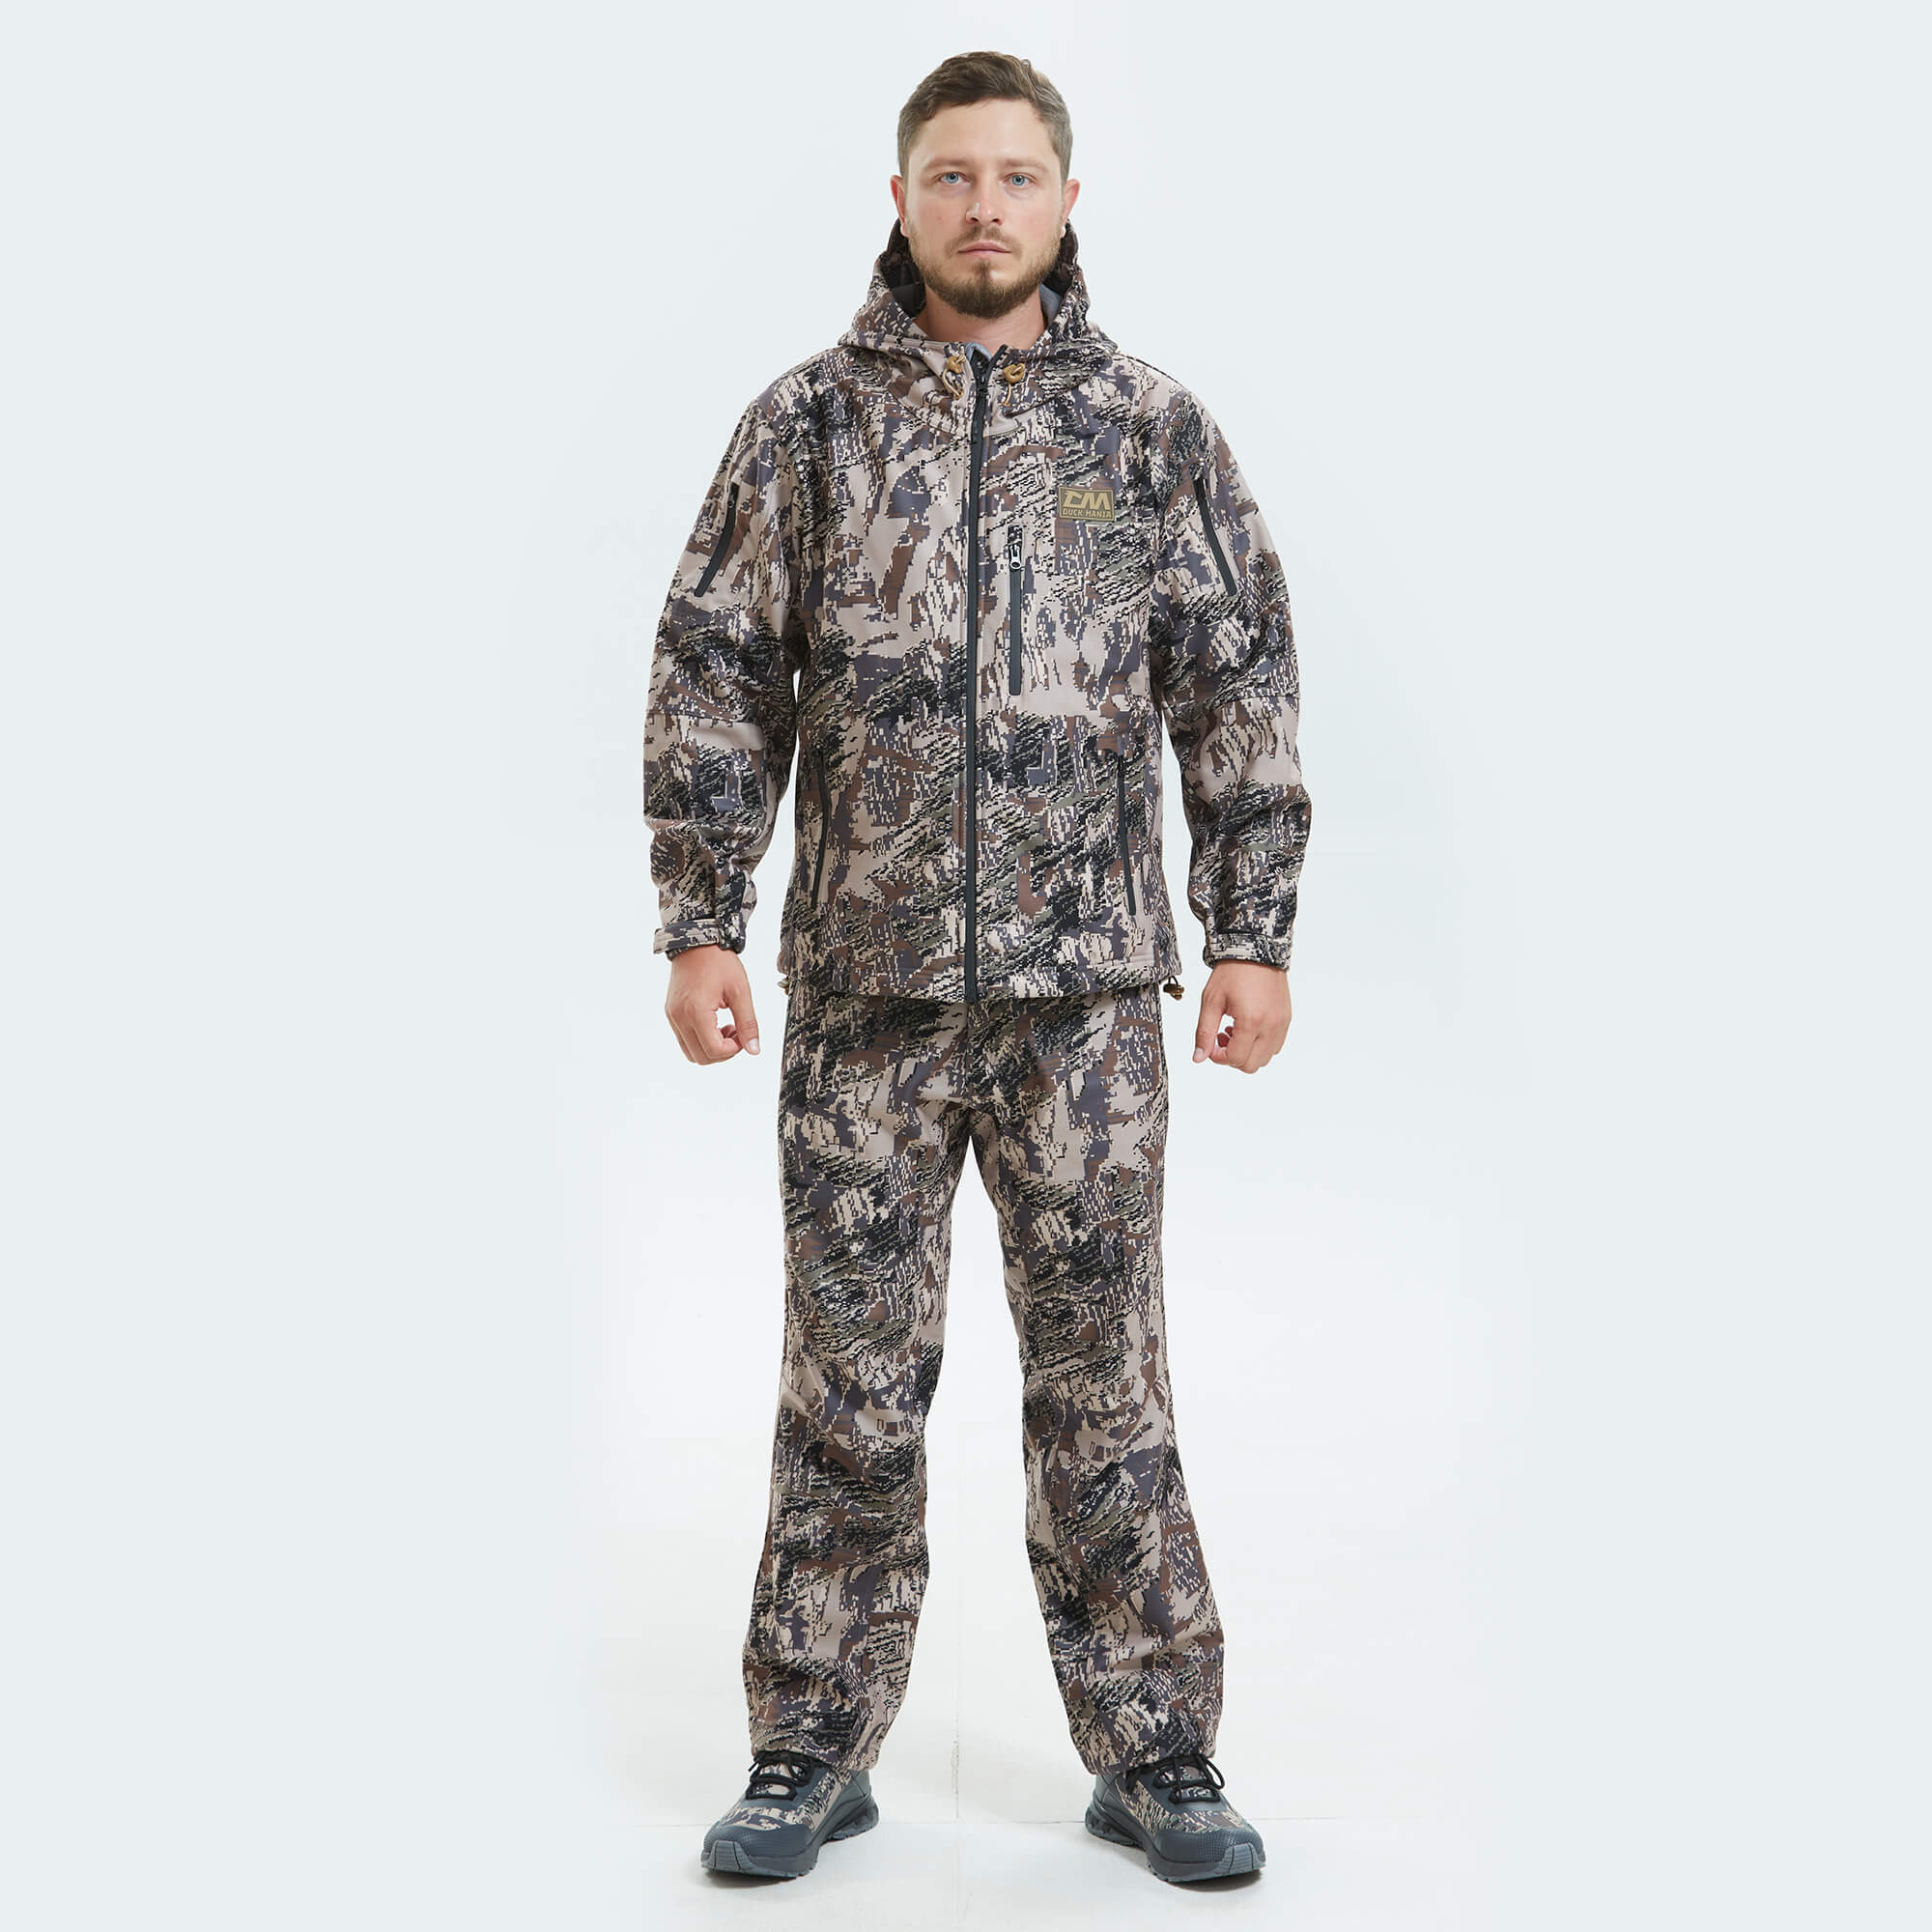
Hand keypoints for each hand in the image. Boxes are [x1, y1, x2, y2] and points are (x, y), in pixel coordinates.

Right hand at [665, 944, 760, 1063]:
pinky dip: (701, 1039)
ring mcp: (673, 1016)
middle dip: (723, 1052)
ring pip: (691, 1052)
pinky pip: (684, 1039)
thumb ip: (748, 1023)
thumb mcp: (740, 991)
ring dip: (711, 1048)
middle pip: (701, 1057)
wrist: (697, 942)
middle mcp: (679, 1017)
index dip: (733, 1049)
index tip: (743, 1035)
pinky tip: (714, 1023)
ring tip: (725, 1027)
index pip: (714, 1050)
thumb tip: (754, 1049)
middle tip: (737, 1032)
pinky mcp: (671, 1013)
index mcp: (696, 1011)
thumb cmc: (719, 962)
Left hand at [1192, 960, 1290, 1072]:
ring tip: (1235, 1031)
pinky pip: (1275, 1046)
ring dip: (1247, 1052)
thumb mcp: (1211, 1001)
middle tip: (1221, 1038)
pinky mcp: (1286, 1019)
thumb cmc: (1232, 971)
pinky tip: (1248, 1028)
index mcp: (1251, 1021)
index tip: (1211, 1044)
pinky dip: (1260, 1045)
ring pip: (1264, 1058)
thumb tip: (1199, 1057)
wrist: (1255, 950)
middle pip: (1251, 1065)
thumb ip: (1204, 1032)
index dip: (1218, 1057)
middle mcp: (1271, 1025)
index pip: (1234, 1058)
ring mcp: (1281, 1024)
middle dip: (1232, 1057)